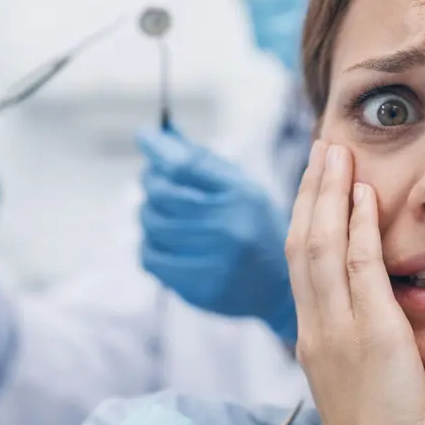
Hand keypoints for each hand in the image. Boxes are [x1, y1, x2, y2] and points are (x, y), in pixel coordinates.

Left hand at [138, 126, 296, 342]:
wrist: (278, 288)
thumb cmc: (257, 229)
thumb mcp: (243, 189)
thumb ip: (204, 163)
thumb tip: (161, 138)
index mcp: (243, 197)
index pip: (188, 165)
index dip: (160, 149)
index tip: (145, 136)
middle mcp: (228, 227)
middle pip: (164, 193)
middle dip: (152, 180)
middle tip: (153, 178)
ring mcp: (212, 261)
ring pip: (152, 224)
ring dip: (149, 212)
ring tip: (162, 212)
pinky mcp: (198, 288)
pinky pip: (150, 257)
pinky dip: (149, 244)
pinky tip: (163, 241)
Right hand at [287, 140, 424, 424]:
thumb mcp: (364, 390)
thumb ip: (366, 350)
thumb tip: (381, 325)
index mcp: (318, 339)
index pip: (307, 265)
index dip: (312, 218)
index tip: (322, 183)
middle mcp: (318, 327)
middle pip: (304, 243)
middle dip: (311, 192)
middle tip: (322, 148)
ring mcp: (336, 329)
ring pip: (321, 245)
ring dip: (326, 194)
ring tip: (335, 152)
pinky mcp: (366, 335)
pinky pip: (355, 267)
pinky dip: (354, 226)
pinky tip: (361, 193)